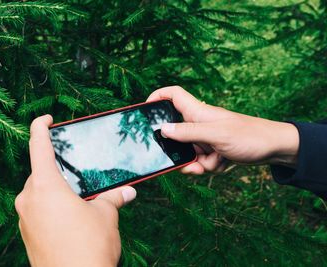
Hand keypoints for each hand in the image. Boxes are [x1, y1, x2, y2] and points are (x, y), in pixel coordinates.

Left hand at [15, 115, 136, 266]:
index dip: (40, 127)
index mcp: (45, 186)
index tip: (46, 119)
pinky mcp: (27, 235)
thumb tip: (128, 191)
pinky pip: (37, 210)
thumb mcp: (105, 216)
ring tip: (78, 197)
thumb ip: (113, 198)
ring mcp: (25, 218)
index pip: (38, 145)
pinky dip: (51, 206)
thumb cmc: (89, 247)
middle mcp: (29, 199)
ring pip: (38, 192)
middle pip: (40, 171)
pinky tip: (70, 217)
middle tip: (77, 170)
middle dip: (57, 168)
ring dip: (55, 189)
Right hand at [147, 86, 299, 173]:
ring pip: (187, 153)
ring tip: (212, 163)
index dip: (158, 96)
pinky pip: (200, 162)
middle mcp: (198, 124)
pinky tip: (221, 165)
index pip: (173, 95)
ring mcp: (205, 138)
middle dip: (179, 152)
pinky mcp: (212, 151)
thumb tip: (163, 129)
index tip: (145, 108)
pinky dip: (208, 167)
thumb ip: (188, 132)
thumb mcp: (216, 135)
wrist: (274, 149)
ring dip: (198, 163)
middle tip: (186, 161)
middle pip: (175, 134)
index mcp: (198, 112)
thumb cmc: (248, 135)